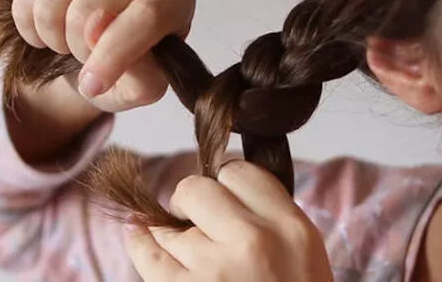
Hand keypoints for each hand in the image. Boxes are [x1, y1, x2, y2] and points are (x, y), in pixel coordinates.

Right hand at [11, 0, 196, 112]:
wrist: (98, 57)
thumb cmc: (130, 72)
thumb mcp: (142, 89)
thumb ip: (139, 74)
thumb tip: (98, 31)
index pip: (147, 15)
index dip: (115, 53)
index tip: (93, 84)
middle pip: (92, 7)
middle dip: (79, 49)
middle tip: (86, 61)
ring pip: (55, 0)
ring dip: (53, 38)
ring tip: (69, 47)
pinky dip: (29, 25)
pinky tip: (50, 32)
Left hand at [123, 159, 332, 281]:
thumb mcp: (303, 252)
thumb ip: (268, 216)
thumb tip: (219, 186)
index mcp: (290, 227)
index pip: (239, 172)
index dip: (226, 184)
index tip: (223, 199)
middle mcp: (252, 241)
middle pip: (196, 189)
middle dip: (193, 204)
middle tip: (202, 224)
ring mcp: (213, 269)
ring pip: (169, 226)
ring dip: (174, 236)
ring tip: (194, 257)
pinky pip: (146, 254)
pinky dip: (139, 242)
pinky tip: (138, 234)